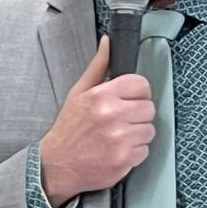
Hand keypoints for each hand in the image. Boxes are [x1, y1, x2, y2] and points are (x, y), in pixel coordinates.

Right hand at [39, 36, 155, 205]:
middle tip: (122, 120)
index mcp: (102, 96)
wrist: (57, 165)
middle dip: (138, 114)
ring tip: (118, 136)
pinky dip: (134, 152)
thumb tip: (108, 42)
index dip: (137, 93)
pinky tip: (118, 150)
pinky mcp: (124, 160)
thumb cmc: (69, 128)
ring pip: (150, 130)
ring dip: (137, 134)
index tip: (129, 100)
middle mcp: (112, 115)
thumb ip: (98, 67)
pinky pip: (144, 150)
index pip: (141, 84)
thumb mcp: (78, 93)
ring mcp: (120, 139)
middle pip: (149, 108)